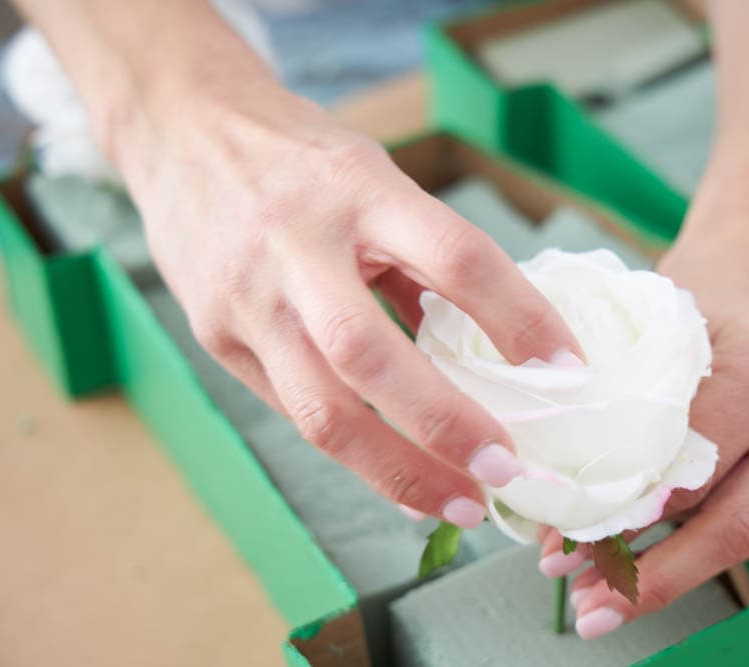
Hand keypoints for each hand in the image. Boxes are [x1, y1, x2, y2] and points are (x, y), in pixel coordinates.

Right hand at [120, 86, 581, 528]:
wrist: (181, 130)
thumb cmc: (300, 157)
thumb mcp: (373, 175)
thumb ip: (423, 253)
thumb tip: (492, 342)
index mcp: (359, 189)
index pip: (456, 257)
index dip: (520, 318)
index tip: (568, 371)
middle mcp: (296, 245)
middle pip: (372, 354)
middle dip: (446, 425)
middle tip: (506, 472)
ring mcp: (248, 298)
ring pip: (321, 409)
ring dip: (398, 470)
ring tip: (459, 504)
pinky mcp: (216, 337)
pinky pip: (294, 411)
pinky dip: (356, 454)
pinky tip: (400, 479)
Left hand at [536, 195, 748, 637]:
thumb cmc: (703, 279)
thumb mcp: (653, 321)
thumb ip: (621, 404)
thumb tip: (559, 500)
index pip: (692, 469)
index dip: (626, 520)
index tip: (566, 552)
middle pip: (735, 523)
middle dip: (657, 577)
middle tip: (591, 608)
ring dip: (678, 567)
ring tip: (612, 593)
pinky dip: (707, 532)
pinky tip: (660, 549)